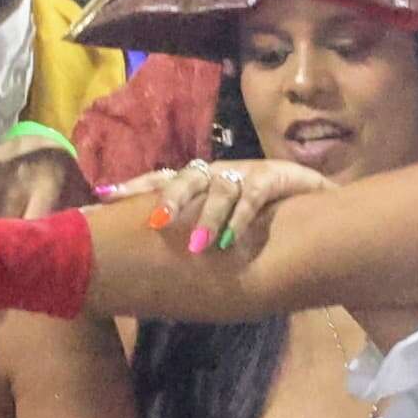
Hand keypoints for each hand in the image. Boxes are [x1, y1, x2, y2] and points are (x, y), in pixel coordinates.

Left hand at [131, 157, 330, 259]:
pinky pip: (253, 196)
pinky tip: (231, 238)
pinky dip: (241, 217)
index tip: (101, 199)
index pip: (160, 178)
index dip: (132, 186)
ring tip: (201, 246)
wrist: (316, 196)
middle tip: (156, 224)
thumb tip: (151, 245)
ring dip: (208, 217)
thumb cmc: (264, 211)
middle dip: (169, 199)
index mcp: (201, 178)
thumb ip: (196, 224)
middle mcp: (218, 171)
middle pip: (185, 177)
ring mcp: (246, 171)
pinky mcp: (273, 176)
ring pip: (219, 189)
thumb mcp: (225, 216)